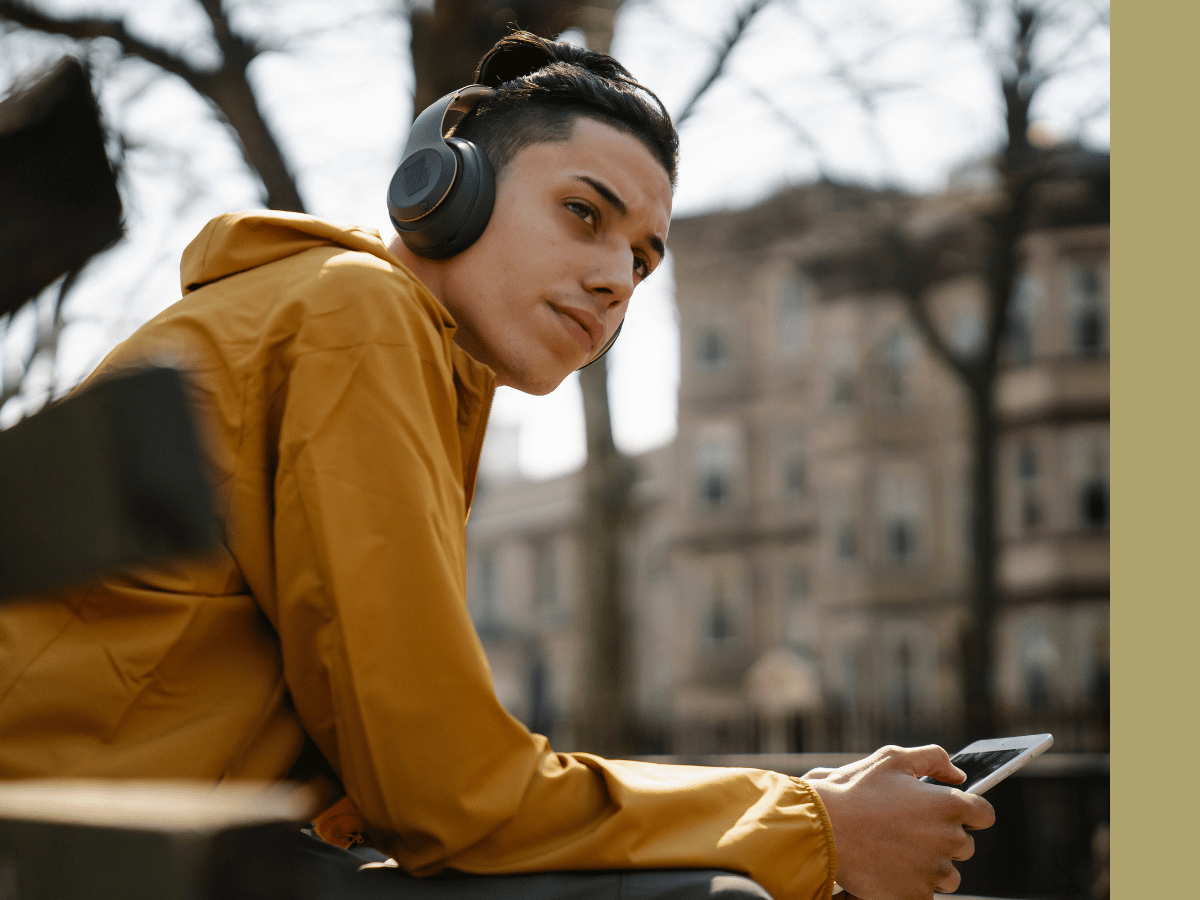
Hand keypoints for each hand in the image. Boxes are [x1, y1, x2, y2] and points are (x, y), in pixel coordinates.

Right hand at [805, 745, 994, 899]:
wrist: (823, 829)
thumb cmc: (856, 791)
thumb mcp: (893, 759)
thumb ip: (934, 758)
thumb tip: (959, 774)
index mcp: (949, 805)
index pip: (985, 814)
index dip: (970, 811)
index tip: (951, 813)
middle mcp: (949, 839)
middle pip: (965, 845)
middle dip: (944, 837)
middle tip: (909, 828)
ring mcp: (934, 870)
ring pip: (949, 873)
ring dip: (932, 864)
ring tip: (898, 849)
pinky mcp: (917, 894)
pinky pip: (927, 892)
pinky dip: (913, 883)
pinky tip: (890, 866)